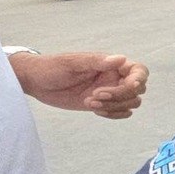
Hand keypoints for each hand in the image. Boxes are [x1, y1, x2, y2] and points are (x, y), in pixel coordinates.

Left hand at [11, 52, 147, 118]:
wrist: (35, 81)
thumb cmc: (51, 67)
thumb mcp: (73, 63)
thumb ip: (97, 62)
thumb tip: (121, 59)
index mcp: (110, 65)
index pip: (138, 71)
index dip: (139, 79)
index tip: (129, 86)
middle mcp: (114, 78)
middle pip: (137, 90)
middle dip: (120, 96)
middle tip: (95, 95)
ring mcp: (109, 92)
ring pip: (130, 103)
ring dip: (114, 106)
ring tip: (89, 102)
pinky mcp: (101, 104)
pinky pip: (120, 113)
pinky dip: (113, 114)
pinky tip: (94, 110)